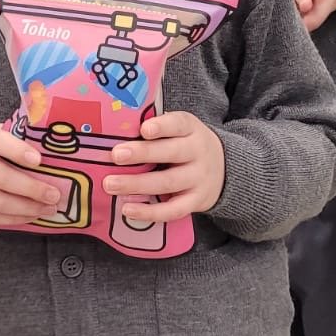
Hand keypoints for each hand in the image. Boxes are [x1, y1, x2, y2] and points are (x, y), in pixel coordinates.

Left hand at [105, 112, 225, 223]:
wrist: (224, 170)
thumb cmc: (187, 146)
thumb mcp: (181, 131)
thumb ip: (157, 130)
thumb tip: (116, 130)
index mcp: (191, 129)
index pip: (179, 124)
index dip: (162, 126)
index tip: (143, 129)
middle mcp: (198, 152)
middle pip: (172, 152)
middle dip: (142, 153)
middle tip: (116, 155)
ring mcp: (198, 179)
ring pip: (168, 182)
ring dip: (137, 184)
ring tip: (111, 184)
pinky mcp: (196, 201)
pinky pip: (173, 210)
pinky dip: (150, 212)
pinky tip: (127, 209)